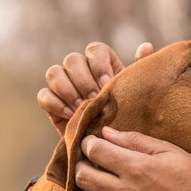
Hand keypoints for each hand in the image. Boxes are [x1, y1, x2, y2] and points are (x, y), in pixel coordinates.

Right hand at [38, 41, 154, 135]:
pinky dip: (54, 103)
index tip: (107, 85)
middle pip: (72, 60)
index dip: (99, 65)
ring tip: (80, 108)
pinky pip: (44, 95)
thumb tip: (146, 47)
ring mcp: (62, 85)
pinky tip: (70, 115)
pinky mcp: (50, 102)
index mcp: (102, 63)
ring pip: (54, 73)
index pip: (95, 50)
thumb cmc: (126, 115)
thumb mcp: (136, 95)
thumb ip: (140, 71)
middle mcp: (79, 69)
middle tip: (94, 99)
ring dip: (67, 90)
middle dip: (83, 80)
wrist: (110, 144)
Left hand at [75, 126, 190, 190]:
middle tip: (91, 159)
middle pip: (82, 176)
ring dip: (88, 187)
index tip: (93, 141)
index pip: (94, 151)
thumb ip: (135, 141)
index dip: (88, 143)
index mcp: (136, 168)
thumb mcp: (170, 151)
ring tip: (99, 179)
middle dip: (82, 163)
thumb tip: (107, 133)